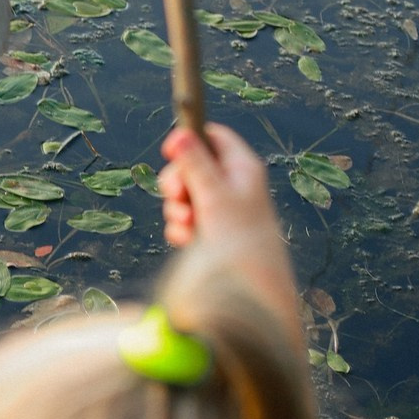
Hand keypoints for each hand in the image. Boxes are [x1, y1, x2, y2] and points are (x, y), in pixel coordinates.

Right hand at [158, 123, 278, 248]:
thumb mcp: (213, 195)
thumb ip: (194, 164)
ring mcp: (220, 207)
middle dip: (177, 183)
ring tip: (188, 225)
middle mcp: (231, 184)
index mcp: (240, 167)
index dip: (189, 139)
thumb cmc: (239, 236)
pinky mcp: (209, 229)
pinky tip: (187, 240)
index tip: (168, 151)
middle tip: (176, 196)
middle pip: (192, 166)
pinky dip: (180, 228)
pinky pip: (184, 219)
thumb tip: (180, 134)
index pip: (212, 137)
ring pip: (184, 195)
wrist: (250, 285)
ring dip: (177, 210)